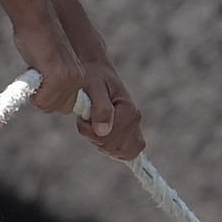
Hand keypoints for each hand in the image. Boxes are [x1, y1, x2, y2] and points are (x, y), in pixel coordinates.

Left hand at [34, 34, 144, 162]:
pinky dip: (110, 146)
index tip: (85, 118)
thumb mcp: (92, 88)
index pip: (113, 139)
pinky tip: (99, 133)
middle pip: (120, 149)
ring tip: (93, 124)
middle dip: (99, 140)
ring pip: (123, 152)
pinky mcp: (129, 130)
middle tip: (88, 121)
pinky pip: (125, 150)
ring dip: (103, 143)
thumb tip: (103, 131)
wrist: (95, 69)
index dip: (94, 134)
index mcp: (129, 110)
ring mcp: (133, 126)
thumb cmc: (92, 76)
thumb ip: (100, 108)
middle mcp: (135, 119)